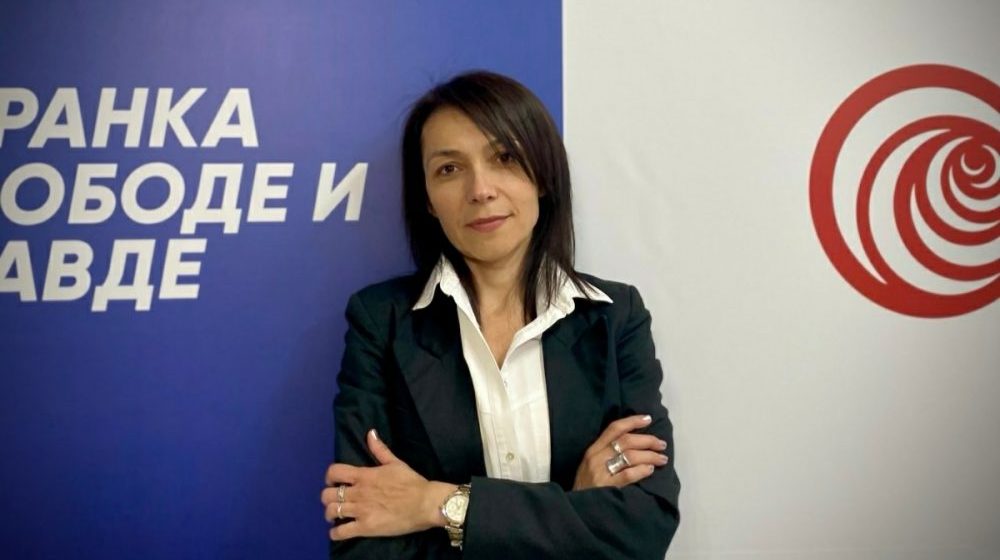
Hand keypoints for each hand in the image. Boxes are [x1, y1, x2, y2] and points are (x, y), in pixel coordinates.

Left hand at [321, 429, 455, 539]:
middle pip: (328, 495)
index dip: (329, 477)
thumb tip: (370, 433)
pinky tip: (338, 532)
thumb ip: (380, 449)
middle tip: (335, 501)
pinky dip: (335, 533)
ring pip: (331, 512)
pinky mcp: (366, 527)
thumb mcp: (395, 462)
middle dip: (328, 498)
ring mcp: (361, 510)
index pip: (334, 472)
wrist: (425, 503)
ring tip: (335, 517)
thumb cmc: (412, 482)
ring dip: (330, 514)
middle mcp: (358, 492)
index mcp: (364, 475)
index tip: (333, 482)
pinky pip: (341, 532)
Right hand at [572, 414, 668, 489]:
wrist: (576, 508)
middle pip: (626, 441)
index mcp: (593, 449)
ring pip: (630, 456)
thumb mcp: (591, 464)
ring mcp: (601, 472)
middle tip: (661, 444)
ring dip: (650, 456)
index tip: (648, 419)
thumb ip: (607, 453)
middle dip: (647, 440)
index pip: (614, 428)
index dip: (632, 421)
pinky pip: (628, 475)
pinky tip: (650, 470)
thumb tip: (635, 443)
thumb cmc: (586, 486)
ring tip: (662, 458)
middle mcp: (597, 457)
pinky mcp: (607, 487)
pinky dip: (642, 470)